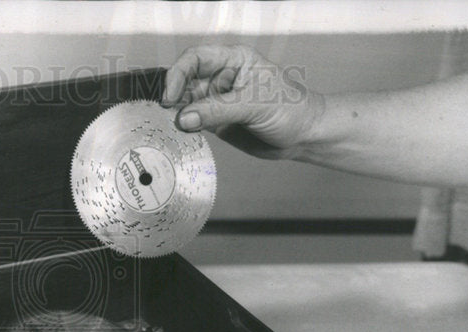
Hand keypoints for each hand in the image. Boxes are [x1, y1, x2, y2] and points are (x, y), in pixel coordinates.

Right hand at [162, 44, 323, 159]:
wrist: (303, 136)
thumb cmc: (291, 109)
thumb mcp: (255, 104)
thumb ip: (218, 110)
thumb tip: (184, 117)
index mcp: (233, 60)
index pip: (195, 58)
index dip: (179, 74)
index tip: (170, 96)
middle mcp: (222, 77)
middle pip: (185, 81)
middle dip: (173, 96)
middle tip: (164, 114)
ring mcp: (217, 101)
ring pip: (186, 103)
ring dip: (176, 115)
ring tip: (169, 127)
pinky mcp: (216, 122)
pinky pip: (193, 122)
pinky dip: (183, 129)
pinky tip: (179, 135)